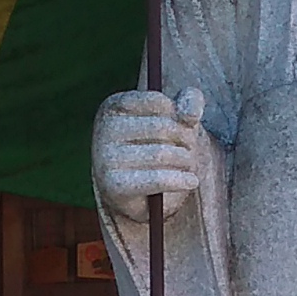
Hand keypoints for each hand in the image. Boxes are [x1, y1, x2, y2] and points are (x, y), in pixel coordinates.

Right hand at [94, 87, 206, 219]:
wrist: (138, 194)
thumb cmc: (157, 147)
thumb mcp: (175, 118)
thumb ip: (190, 101)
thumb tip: (190, 114)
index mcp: (113, 106)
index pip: (158, 102)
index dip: (179, 115)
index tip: (184, 125)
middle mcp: (105, 129)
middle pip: (162, 128)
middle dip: (186, 139)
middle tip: (190, 149)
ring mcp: (106, 158)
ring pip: (161, 154)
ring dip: (185, 160)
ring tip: (187, 165)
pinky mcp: (113, 186)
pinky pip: (158, 180)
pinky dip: (181, 181)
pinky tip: (191, 181)